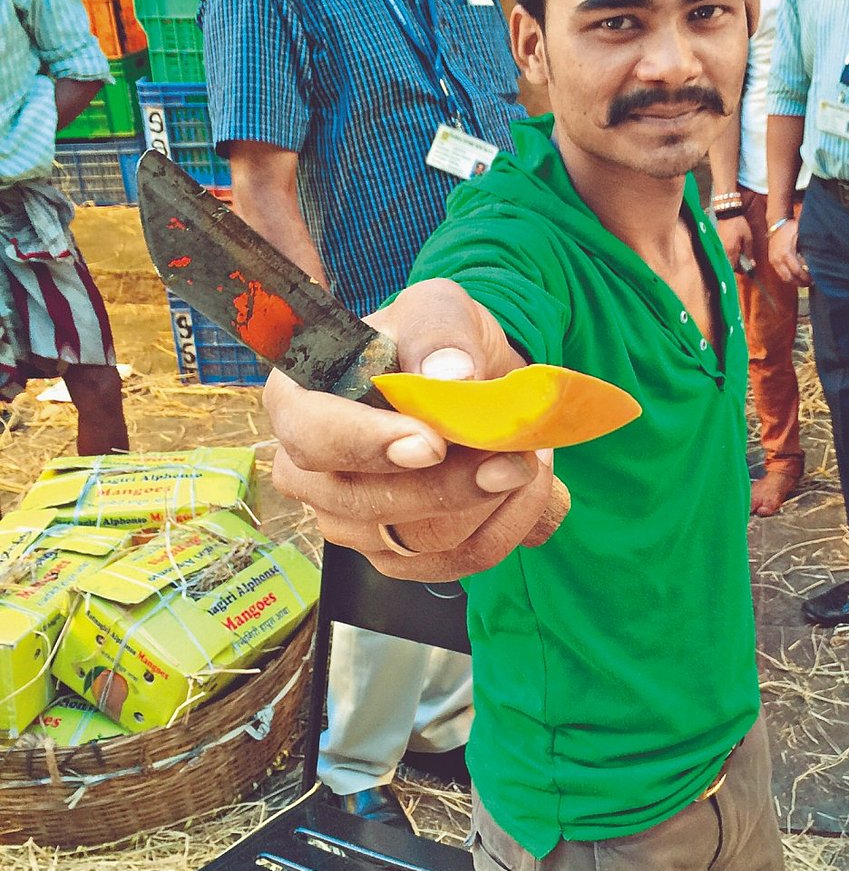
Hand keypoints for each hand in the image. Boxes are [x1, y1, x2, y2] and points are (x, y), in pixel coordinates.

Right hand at [266, 278, 553, 580]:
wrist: (465, 379)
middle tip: (513, 456)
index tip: (433, 443)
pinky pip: (455, 560)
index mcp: (298, 400)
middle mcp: (310, 472)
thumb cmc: (432, 341)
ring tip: (526, 456)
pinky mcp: (396, 555)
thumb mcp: (438, 310)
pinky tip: (526, 485)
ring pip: (417, 541)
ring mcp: (348, 521)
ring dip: (489, 504)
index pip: (312, 436)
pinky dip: (505, 525)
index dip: (367, 444)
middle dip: (449, 485)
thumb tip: (450, 375)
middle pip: (364, 503)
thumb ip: (439, 334)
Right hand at [714, 213, 753, 270]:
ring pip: (724, 262)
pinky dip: (727, 256)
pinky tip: (732, 251)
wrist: (728, 213)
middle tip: (743, 263)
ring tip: (738, 256)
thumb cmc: (739, 225)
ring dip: (731, 262)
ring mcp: (717, 249)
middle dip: (735, 267)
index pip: (733, 269)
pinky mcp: (716, 245)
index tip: (747, 270)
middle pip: (728, 267)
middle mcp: (722, 252)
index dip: (740, 271)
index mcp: (730, 252)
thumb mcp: (748, 238)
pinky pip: (721, 255)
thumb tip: (751, 264)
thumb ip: (749, 253)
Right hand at [766, 219, 811, 286]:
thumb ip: (808, 246)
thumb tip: (819, 258)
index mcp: (786, 253)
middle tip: (811, 283)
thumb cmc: (791, 228)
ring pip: (785, 278)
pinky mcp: (772, 262)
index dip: (806, 277)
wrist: (776, 224)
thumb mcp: (801, 234)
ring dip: (795, 282)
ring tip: (805, 282)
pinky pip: (781, 274)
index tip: (814, 278)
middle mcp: (778, 259)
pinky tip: (797, 277)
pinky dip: (789, 277)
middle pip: (790, 278)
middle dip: (801, 282)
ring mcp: (774, 261)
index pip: (797, 271)